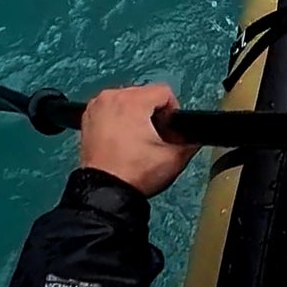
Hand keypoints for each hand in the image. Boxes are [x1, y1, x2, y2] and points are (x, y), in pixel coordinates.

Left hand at [78, 84, 198, 197]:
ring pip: (128, 101)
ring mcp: (97, 107)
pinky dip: (119, 119)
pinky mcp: (88, 118)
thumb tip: (198, 133)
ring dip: (136, 115)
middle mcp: (112, 98)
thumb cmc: (134, 174)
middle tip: (153, 139)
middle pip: (145, 95)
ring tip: (136, 140)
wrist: (105, 193)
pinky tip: (122, 139)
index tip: (167, 132)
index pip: (164, 93)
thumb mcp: (174, 158)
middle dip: (152, 114)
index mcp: (133, 101)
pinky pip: (112, 109)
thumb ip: (192, 140)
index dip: (172, 112)